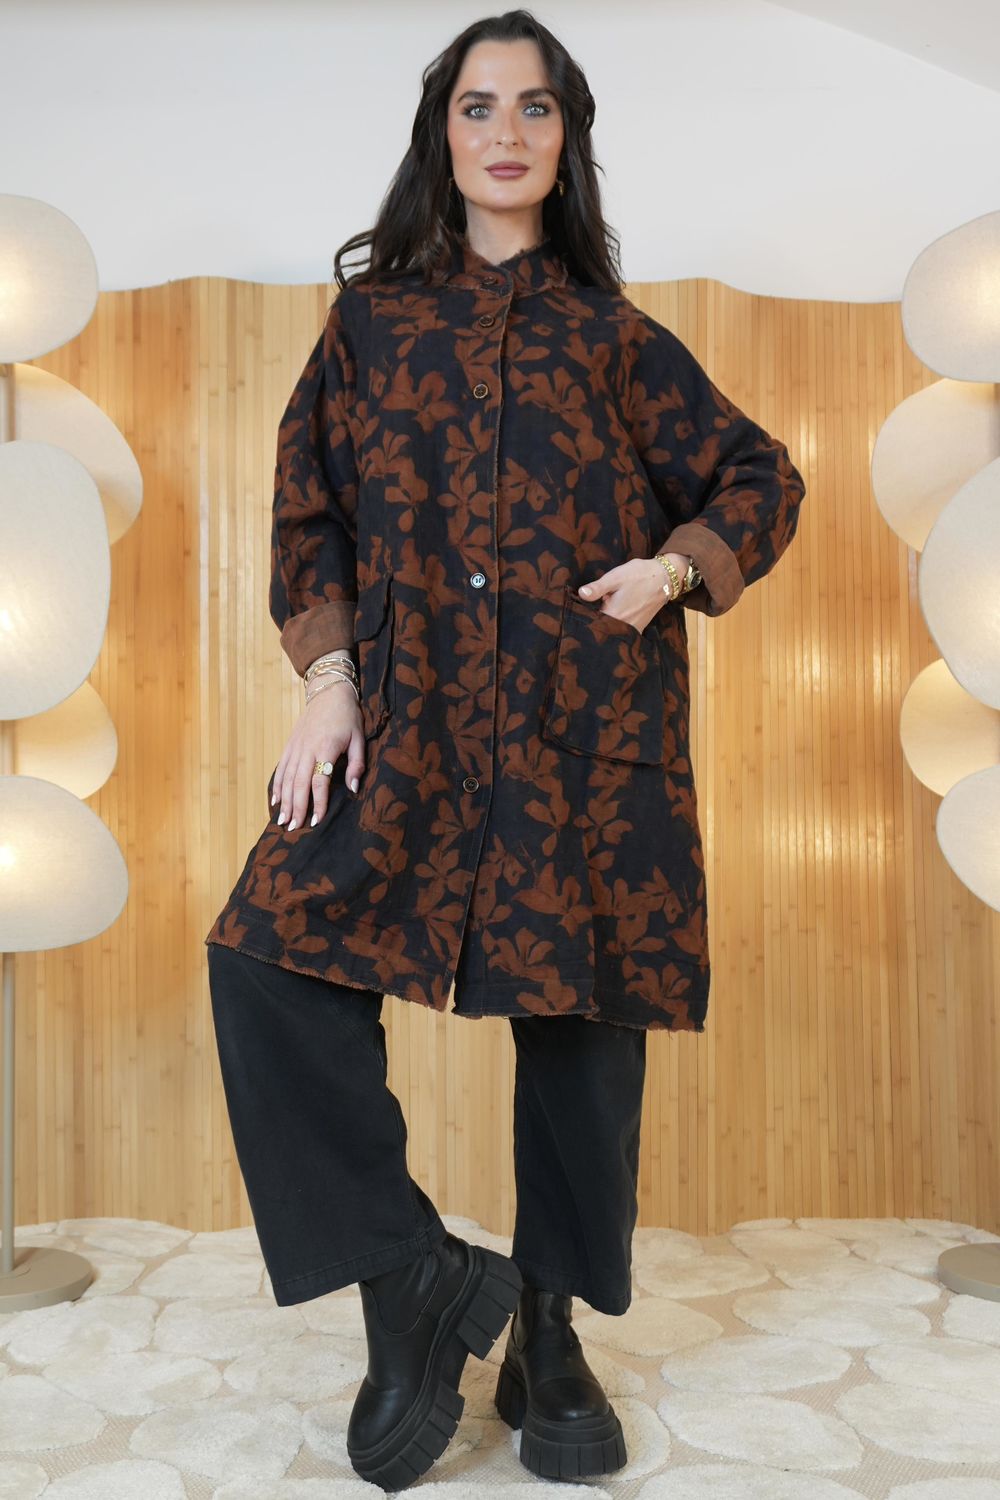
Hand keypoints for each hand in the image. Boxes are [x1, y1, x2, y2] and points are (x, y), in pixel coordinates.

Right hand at [271, 680, 364, 830]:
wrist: (329, 692)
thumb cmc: (348, 717)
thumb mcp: (359, 739)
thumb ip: (357, 764)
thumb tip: (354, 789)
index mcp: (326, 748)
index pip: (320, 781)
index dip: (318, 802)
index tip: (317, 820)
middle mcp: (307, 749)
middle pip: (298, 783)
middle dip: (296, 807)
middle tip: (295, 828)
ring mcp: (296, 747)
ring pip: (287, 778)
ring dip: (284, 801)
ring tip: (283, 820)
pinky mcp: (290, 745)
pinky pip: (281, 768)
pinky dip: (277, 785)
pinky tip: (276, 801)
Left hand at [577, 553, 690, 631]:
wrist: (665, 578)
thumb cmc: (639, 575)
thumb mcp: (615, 577)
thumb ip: (597, 588)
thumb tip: (581, 594)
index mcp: (614, 615)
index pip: (592, 623)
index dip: (584, 618)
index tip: (579, 613)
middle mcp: (623, 626)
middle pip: (602, 629)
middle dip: (594, 622)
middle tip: (593, 611)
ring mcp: (633, 629)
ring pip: (613, 631)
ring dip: (606, 624)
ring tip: (603, 612)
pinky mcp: (639, 628)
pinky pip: (623, 631)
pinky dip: (617, 626)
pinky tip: (615, 615)